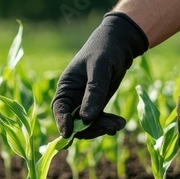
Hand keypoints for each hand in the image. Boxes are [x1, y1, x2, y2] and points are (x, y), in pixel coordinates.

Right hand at [53, 12, 148, 138]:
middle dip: (90, 128)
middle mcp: (73, 97)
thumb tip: (86, 118)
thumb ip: (94, 91)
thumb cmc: (105, 49)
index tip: (69, 134)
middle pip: (74, 122)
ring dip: (102, 128)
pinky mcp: (98, 105)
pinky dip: (109, 124)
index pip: (59, 109)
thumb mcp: (100, 67)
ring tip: (118, 125)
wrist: (120, 44)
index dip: (62, 122)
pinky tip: (120, 122)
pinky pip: (99, 121)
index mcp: (67, 86)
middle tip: (110, 127)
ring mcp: (85, 103)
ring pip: (88, 125)